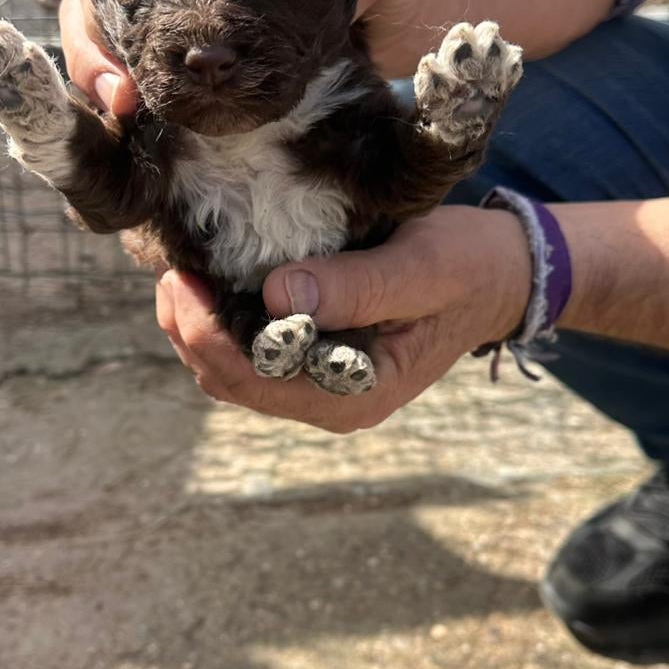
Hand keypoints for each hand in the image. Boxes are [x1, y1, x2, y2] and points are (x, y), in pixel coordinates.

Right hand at [49, 0, 431, 110]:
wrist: (415, 19)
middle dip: (83, 13)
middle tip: (109, 64)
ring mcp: (181, 0)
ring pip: (102, 21)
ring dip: (96, 63)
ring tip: (122, 104)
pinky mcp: (191, 57)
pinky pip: (137, 68)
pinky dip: (124, 93)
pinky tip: (135, 120)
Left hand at [155, 207, 530, 432]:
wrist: (500, 274)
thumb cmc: (467, 267)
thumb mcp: (422, 267)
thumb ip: (356, 286)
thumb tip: (278, 295)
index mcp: (353, 393)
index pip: (254, 378)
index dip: (204, 332)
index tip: (181, 276)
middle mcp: (328, 402)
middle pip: (229, 380)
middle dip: (188, 328)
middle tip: (168, 267)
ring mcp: (317, 386)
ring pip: (228, 371)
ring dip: (195, 326)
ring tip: (179, 270)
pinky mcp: (310, 362)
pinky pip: (246, 354)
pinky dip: (217, 321)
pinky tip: (208, 280)